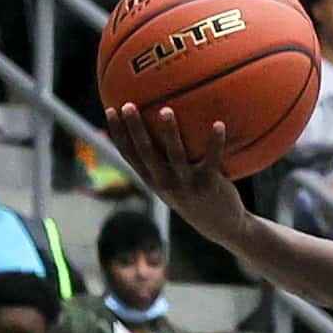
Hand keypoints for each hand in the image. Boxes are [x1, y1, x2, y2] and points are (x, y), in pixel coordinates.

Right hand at [104, 104, 248, 246]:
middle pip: (147, 152)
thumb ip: (163, 161)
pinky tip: (219, 124)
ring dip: (170, 132)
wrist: (221, 226)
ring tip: (166, 110)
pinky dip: (216, 142)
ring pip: (176, 155)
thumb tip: (157, 122)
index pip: (130, 155)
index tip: (110, 110)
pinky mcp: (209, 185)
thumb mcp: (173, 183)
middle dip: (136, 128)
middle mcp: (166, 183)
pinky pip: (212, 159)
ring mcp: (187, 185)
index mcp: (153, 181)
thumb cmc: (194, 196)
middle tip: (129, 105)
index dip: (118, 134)